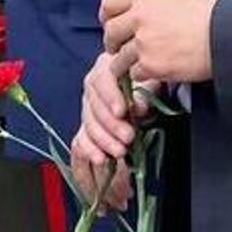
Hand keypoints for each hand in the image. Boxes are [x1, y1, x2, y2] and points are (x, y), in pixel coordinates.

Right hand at [71, 54, 143, 209]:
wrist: (142, 88)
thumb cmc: (146, 81)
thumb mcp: (150, 81)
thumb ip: (144, 92)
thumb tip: (138, 108)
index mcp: (105, 70)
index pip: (101, 81)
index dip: (111, 97)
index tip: (123, 110)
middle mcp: (91, 90)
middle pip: (93, 109)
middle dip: (111, 127)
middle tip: (128, 137)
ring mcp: (88, 111)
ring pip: (88, 129)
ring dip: (104, 143)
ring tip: (120, 151)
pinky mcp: (87, 131)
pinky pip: (81, 144)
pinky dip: (90, 155)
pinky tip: (100, 162)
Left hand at [99, 0, 216, 86]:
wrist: (229, 35)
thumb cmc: (211, 15)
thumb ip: (151, 1)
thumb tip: (135, 10)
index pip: (108, 2)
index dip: (109, 17)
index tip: (114, 25)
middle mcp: (140, 14)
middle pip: (110, 32)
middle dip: (115, 43)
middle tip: (125, 49)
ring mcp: (143, 40)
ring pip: (119, 58)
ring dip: (129, 63)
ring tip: (145, 63)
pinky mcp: (151, 63)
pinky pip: (134, 74)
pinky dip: (144, 75)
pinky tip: (159, 70)